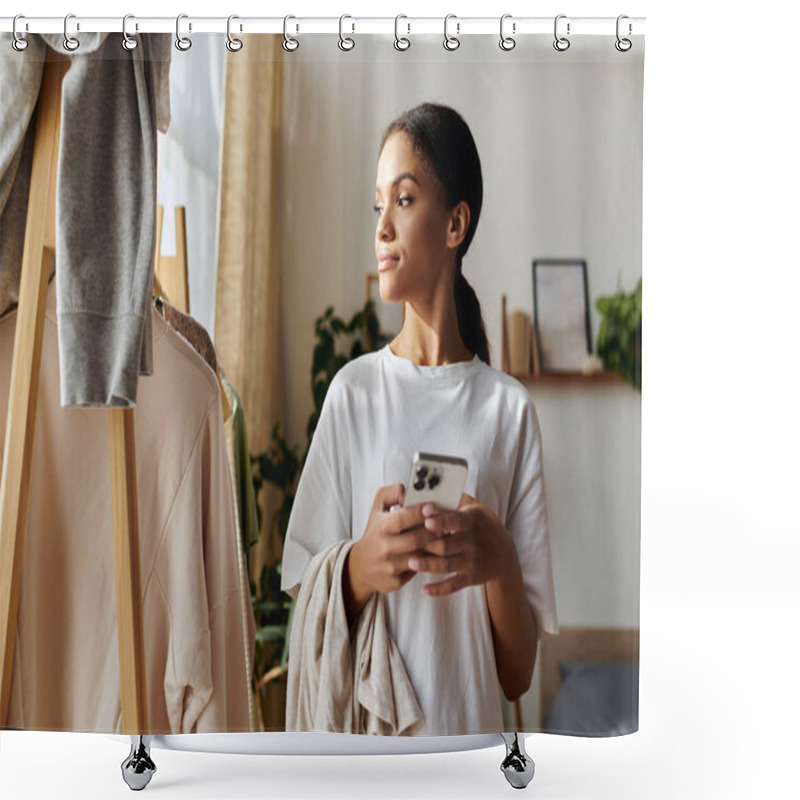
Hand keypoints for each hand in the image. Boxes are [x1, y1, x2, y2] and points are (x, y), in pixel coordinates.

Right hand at [348, 483, 448, 599]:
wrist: (361, 566)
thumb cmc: (375, 532)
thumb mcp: (378, 508)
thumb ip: (392, 493)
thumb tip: (409, 491)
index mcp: (381, 527)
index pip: (402, 518)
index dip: (419, 512)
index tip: (432, 506)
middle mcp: (385, 547)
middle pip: (417, 539)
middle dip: (436, 531)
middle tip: (450, 523)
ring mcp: (390, 566)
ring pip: (422, 557)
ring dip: (437, 547)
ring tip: (448, 537)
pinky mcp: (396, 581)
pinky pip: (419, 570)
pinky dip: (429, 562)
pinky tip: (437, 554)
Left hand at [407, 492, 513, 596]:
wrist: (504, 555)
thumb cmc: (484, 526)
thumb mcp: (478, 509)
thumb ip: (458, 499)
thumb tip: (435, 488)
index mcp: (473, 522)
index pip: (455, 520)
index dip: (440, 519)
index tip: (425, 515)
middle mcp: (473, 542)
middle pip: (446, 544)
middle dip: (427, 544)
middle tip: (407, 542)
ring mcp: (472, 561)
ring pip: (447, 565)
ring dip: (428, 565)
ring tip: (411, 562)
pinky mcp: (471, 577)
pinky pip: (453, 585)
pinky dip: (439, 589)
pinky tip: (424, 589)